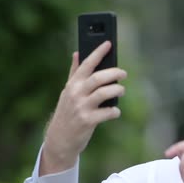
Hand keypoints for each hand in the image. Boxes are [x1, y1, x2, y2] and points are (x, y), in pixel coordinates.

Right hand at [40, 41, 126, 174]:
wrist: (60, 138)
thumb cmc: (68, 112)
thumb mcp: (68, 91)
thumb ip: (74, 73)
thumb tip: (77, 53)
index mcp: (72, 84)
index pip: (86, 64)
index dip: (98, 52)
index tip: (109, 43)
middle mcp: (76, 94)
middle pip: (98, 78)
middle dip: (114, 73)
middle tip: (123, 73)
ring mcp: (81, 107)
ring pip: (104, 93)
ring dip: (117, 90)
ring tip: (121, 90)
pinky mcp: (88, 121)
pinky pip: (107, 112)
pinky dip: (114, 111)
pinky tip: (115, 111)